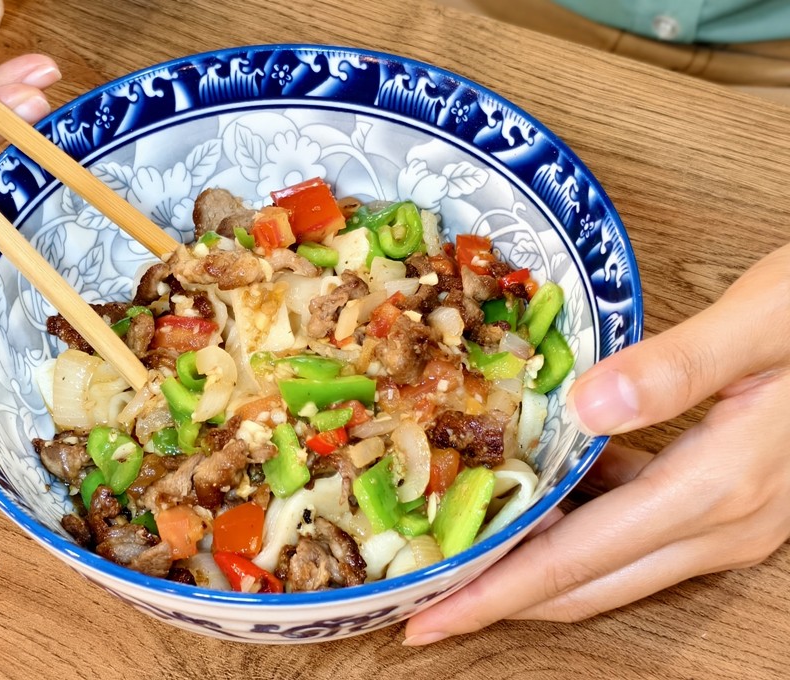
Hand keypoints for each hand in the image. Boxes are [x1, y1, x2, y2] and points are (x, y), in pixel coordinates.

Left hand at [404, 242, 789, 644]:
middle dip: (500, 596)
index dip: (496, 593)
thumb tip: (585, 408)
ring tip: (463, 548)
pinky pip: (637, 529)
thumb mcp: (764, 324)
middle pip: (585, 583)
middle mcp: (723, 524)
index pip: (576, 562)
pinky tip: (541, 490)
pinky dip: (578, 524)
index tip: (427, 618)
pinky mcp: (733, 500)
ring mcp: (733, 520)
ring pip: (609, 564)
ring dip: (535, 563)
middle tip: (423, 597)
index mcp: (718, 489)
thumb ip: (677, 368)